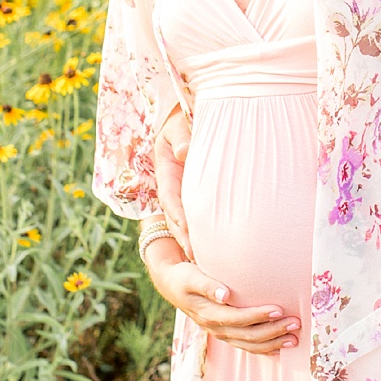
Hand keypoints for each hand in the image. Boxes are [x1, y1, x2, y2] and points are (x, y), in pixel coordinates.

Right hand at [146, 254, 298, 355]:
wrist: (172, 286)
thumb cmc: (184, 277)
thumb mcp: (191, 276)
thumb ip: (208, 285)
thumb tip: (226, 295)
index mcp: (208, 313)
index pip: (238, 318)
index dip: (258, 316)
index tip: (279, 310)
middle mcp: (215, 328)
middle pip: (248, 335)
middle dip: (273, 331)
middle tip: (295, 323)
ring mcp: (220, 333)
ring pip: (249, 344)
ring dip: (273, 343)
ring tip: (294, 338)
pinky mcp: (225, 334)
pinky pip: (247, 346)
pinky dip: (264, 349)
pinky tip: (280, 348)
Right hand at [154, 106, 190, 253]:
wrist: (188, 117)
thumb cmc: (183, 117)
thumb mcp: (178, 123)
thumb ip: (182, 134)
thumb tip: (185, 152)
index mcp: (165, 169)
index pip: (169, 195)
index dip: (176, 214)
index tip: (186, 229)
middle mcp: (171, 185)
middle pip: (175, 215)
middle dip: (184, 236)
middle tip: (196, 258)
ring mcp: (182, 192)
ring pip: (185, 219)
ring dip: (193, 239)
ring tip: (204, 262)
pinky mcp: (194, 195)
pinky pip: (198, 214)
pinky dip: (203, 231)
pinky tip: (215, 249)